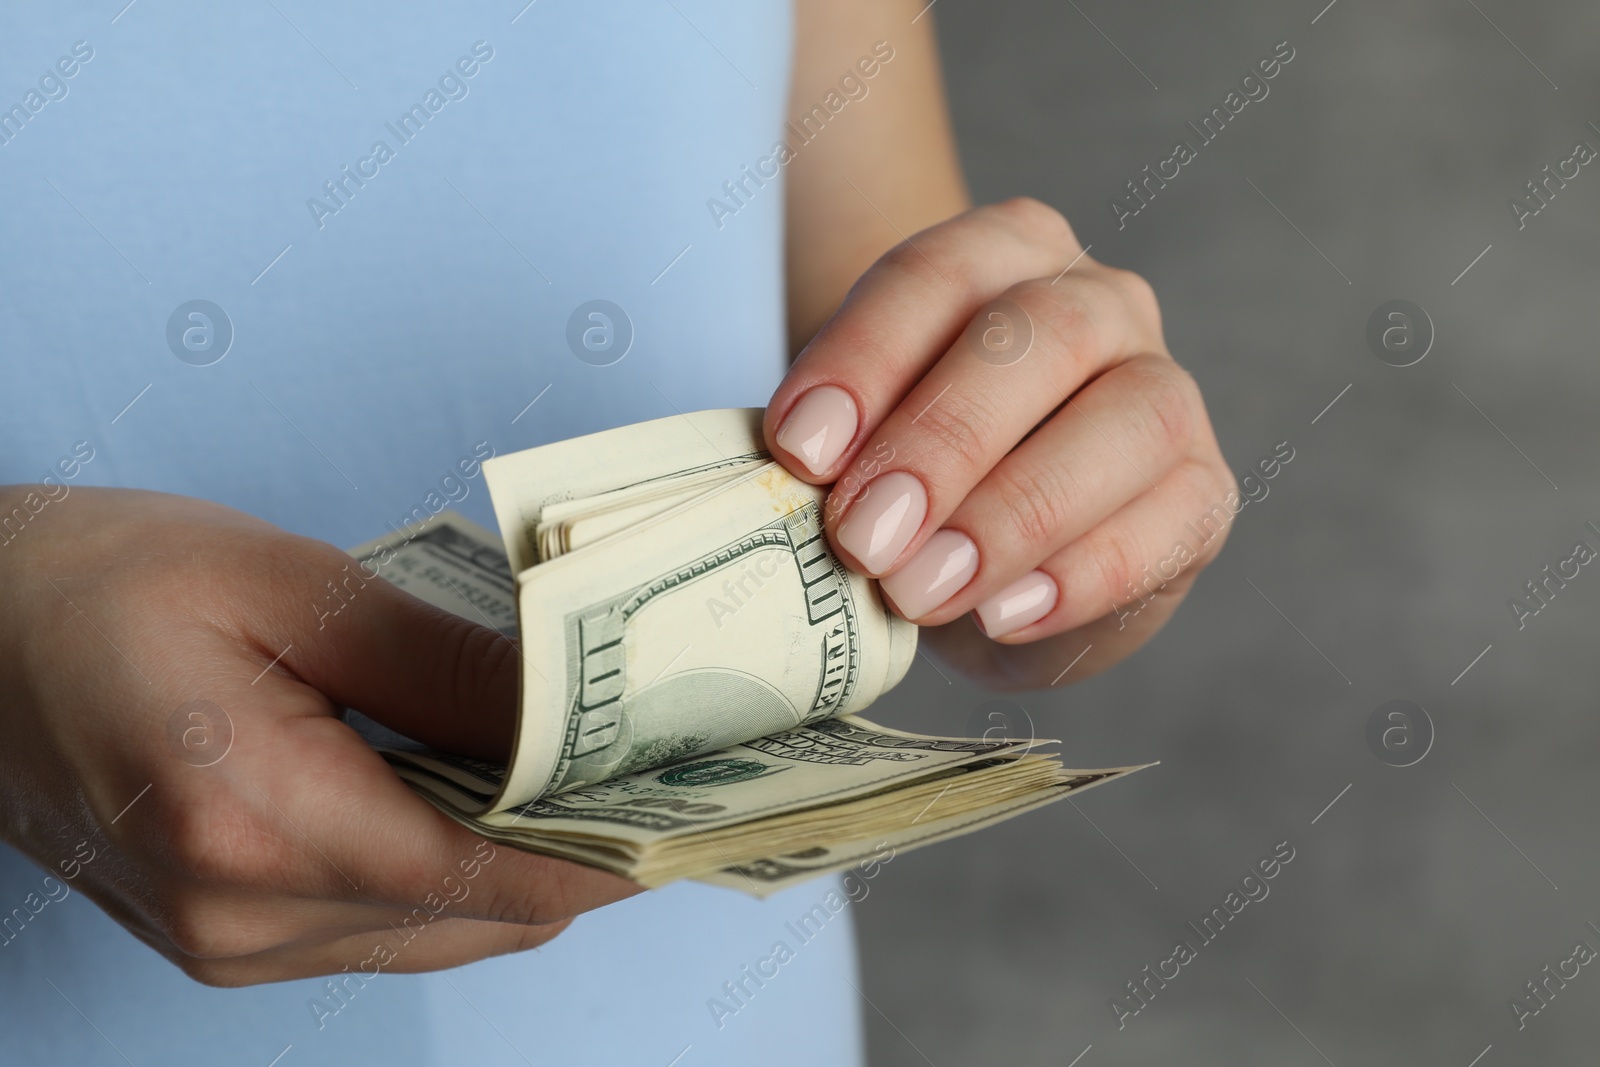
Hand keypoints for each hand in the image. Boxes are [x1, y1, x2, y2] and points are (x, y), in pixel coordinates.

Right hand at [0, 487, 637, 985]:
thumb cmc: (96, 582)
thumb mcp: (287, 588)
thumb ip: (446, 666)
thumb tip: (577, 709)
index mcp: (253, 820)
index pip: (490, 874)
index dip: (610, 847)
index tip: (698, 805)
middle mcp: (243, 916)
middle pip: (483, 915)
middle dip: (585, 848)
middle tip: (663, 764)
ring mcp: (230, 944)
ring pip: (446, 930)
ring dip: (526, 862)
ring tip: (592, 772)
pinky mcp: (227, 938)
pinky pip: (388, 924)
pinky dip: (456, 870)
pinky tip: (489, 796)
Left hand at [765, 199, 1233, 678]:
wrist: (986, 557)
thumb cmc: (913, 474)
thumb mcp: (858, 444)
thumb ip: (839, 445)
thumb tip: (803, 482)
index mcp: (1004, 251)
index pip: (935, 275)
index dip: (865, 358)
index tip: (800, 449)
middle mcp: (1098, 302)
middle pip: (1036, 335)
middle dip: (941, 440)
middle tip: (864, 537)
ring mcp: (1165, 393)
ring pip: (1125, 421)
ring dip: (1012, 514)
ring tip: (921, 591)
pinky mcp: (1203, 494)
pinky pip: (1166, 523)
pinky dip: (1080, 576)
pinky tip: (1003, 616)